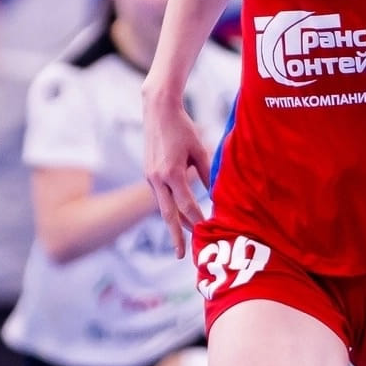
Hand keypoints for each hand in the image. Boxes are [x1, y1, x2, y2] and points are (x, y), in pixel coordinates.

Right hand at [141, 83, 214, 258]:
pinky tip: (178, 213)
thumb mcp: (200, 151)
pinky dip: (170, 207)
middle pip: (169, 215)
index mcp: (172, 173)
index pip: (187, 205)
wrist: (157, 109)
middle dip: (176, 236)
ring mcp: (150, 177)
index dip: (199, 221)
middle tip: (182, 255)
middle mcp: (157, 178)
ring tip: (184, 238)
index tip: (208, 233)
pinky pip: (160, 196)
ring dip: (174, 222)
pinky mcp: (148, 174)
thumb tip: (217, 195)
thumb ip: (209, 174)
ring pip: (163, 207)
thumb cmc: (183, 127)